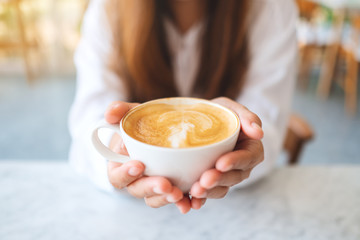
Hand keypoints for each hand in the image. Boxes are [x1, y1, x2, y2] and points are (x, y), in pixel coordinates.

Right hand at [105, 101, 183, 207]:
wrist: (163, 128)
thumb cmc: (141, 123)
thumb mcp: (131, 113)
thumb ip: (119, 111)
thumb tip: (110, 114)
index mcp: (120, 166)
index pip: (117, 176)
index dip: (125, 174)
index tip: (139, 165)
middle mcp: (136, 180)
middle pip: (139, 190)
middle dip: (151, 188)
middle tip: (166, 184)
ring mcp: (154, 185)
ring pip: (157, 198)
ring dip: (167, 199)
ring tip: (180, 194)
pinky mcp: (173, 187)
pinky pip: (177, 198)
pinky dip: (185, 201)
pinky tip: (193, 201)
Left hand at [175, 97, 263, 212]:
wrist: (200, 122)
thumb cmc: (218, 113)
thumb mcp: (231, 108)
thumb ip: (247, 116)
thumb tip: (259, 132)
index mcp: (251, 149)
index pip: (247, 157)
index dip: (235, 162)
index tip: (220, 163)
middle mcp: (241, 167)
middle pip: (234, 177)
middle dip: (219, 180)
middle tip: (204, 181)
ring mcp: (226, 177)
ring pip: (221, 188)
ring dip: (209, 193)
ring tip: (195, 191)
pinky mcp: (211, 183)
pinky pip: (207, 194)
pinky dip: (199, 200)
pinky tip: (189, 203)